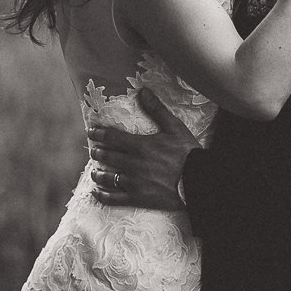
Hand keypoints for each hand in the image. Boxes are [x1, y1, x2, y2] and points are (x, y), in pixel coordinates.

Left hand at [87, 88, 200, 210]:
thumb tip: (143, 91)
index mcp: (141, 145)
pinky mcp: (138, 198)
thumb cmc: (188, 153)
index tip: (91, 132)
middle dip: (98, 152)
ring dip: (98, 173)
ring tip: (94, 171)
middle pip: (107, 156)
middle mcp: (133, 164)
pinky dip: (103, 195)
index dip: (99, 134)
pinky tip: (97, 192)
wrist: (199, 181)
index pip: (112, 137)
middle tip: (93, 151)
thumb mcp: (174, 127)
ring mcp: (134, 183)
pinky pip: (114, 198)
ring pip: (108, 177)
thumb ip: (157, 110)